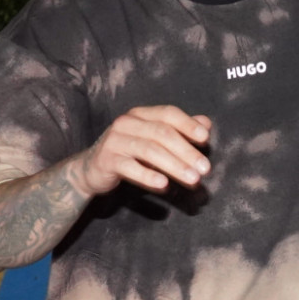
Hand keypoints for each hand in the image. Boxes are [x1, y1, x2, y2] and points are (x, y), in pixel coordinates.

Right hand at [80, 106, 211, 195]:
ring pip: (150, 150)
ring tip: (193, 179)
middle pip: (162, 133)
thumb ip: (179, 131)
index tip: (206, 139)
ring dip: (174, 166)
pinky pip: (130, 168)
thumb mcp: (154, 141)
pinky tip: (164, 185)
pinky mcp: (106, 160)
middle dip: (187, 151)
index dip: (188, 124)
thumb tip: (207, 124)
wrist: (91, 170)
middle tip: (205, 169)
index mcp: (141, 114)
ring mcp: (115, 140)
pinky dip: (148, 176)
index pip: (168, 114)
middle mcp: (127, 123)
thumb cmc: (130, 154)